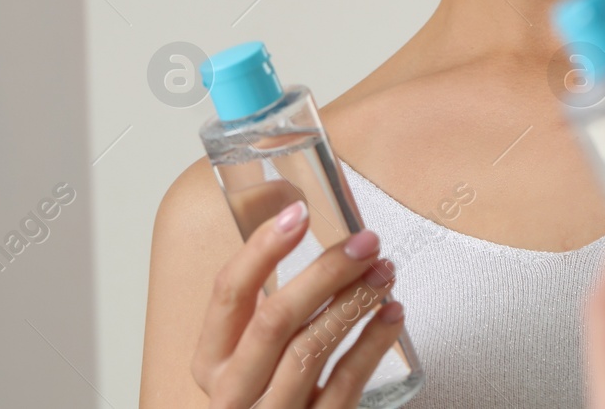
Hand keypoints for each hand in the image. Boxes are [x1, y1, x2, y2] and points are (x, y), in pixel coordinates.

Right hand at [190, 199, 405, 407]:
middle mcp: (233, 391)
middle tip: (365, 242)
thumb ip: (269, 303)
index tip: (299, 212)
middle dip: (325, 273)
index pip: (229, 293)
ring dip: (354, 302)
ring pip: (310, 350)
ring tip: (384, 272)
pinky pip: (345, 384)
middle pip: (275, 319)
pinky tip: (392, 314)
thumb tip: (300, 219)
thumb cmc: (269, 390)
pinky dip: (373, 343)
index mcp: (211, 360)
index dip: (263, 249)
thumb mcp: (252, 353)